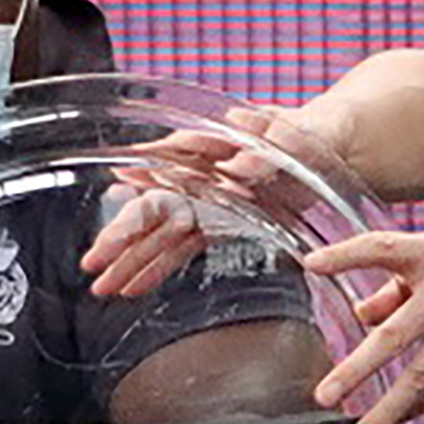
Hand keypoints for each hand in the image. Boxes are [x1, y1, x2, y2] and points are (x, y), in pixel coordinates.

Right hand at [81, 103, 340, 298]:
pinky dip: (156, 268)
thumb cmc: (314, 135)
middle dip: (123, 235)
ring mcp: (207, 200)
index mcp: (219, 144)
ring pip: (161, 233)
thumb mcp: (302, 138)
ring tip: (100, 286)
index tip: (118, 186)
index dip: (145, 174)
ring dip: (130, 260)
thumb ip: (271, 152)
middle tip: (93, 261)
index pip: (172, 160)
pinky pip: (180, 248)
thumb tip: (239, 169)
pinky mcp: (216, 222)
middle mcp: (204, 174)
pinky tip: (130, 288)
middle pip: (156, 205)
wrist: (331, 149)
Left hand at [308, 229, 423, 423]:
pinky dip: (419, 405)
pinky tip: (398, 419)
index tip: (312, 265)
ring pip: (423, 373)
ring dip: (389, 407)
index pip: (382, 247)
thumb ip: (396, 289)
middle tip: (327, 395)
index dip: (346, 255)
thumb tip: (359, 317)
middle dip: (357, 369)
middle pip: (396, 334)